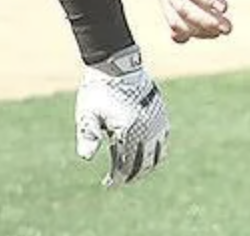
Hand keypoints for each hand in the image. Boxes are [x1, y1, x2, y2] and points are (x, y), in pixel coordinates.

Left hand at [74, 45, 168, 186]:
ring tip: (132, 171)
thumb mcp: (88, 114)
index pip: (125, 165)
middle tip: (118, 180)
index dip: (116, 179)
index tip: (108, 184)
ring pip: (157, 155)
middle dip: (130, 176)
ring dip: (145, 166)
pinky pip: (163, 141)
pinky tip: (143, 153)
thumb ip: (88, 136)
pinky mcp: (161, 114)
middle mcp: (146, 128)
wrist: (117, 65)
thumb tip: (86, 157)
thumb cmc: (99, 90)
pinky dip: (155, 152)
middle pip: (142, 164)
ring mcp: (157, 121)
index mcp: (127, 130)